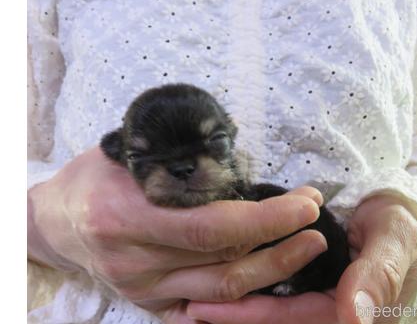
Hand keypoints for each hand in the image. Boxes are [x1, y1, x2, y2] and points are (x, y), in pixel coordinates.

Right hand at [27, 147, 327, 322]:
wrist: (58, 220)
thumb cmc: (96, 177)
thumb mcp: (129, 153)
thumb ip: (178, 162)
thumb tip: (238, 161)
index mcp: (125, 216)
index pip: (209, 226)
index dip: (265, 219)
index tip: (304, 203)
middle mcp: (135, 262)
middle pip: (224, 263)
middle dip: (281, 245)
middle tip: (314, 223)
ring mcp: (143, 290)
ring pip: (223, 293)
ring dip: (273, 272)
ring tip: (306, 247)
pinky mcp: (150, 306)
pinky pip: (207, 311)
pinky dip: (245, 300)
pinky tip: (275, 283)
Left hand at [187, 195, 416, 323]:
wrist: (394, 212)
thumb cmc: (397, 223)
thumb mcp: (393, 241)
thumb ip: (376, 276)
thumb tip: (356, 317)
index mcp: (354, 311)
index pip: (297, 317)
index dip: (255, 314)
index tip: (210, 307)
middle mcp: (334, 313)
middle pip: (279, 319)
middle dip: (236, 315)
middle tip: (192, 306)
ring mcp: (321, 301)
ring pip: (274, 311)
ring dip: (237, 307)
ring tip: (194, 300)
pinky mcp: (310, 288)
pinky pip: (277, 297)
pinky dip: (249, 294)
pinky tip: (220, 289)